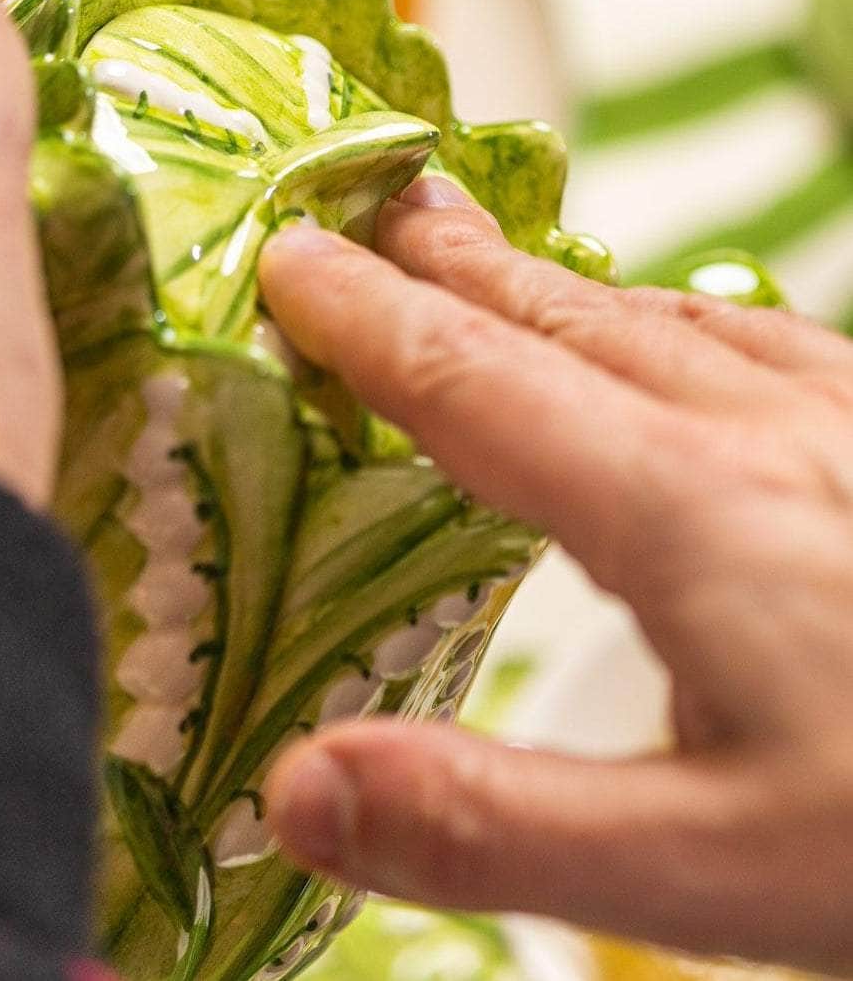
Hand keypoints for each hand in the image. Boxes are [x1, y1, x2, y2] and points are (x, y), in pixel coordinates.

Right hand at [259, 177, 852, 974]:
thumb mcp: (713, 874)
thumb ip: (497, 824)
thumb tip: (296, 788)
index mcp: (688, 515)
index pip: (477, 388)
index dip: (365, 322)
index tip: (282, 260)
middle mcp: (761, 438)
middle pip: (562, 319)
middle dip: (447, 261)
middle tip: (370, 204)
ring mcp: (843, 426)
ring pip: (657, 318)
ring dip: (547, 286)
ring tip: (481, 261)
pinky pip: (748, 344)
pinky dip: (660, 322)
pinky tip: (666, 337)